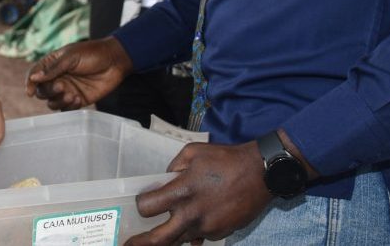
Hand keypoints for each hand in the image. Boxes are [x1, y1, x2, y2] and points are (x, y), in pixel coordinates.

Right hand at [25, 37, 133, 109]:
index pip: (34, 75)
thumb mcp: (71, 57)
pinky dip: (69, 107)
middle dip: (48, 91)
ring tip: (71, 95)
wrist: (115, 61)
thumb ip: (53, 69)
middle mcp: (57, 78)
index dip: (30, 83)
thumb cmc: (92, 53)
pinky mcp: (78, 99)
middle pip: (42, 91)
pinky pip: (67, 109)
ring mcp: (67, 89)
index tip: (30, 92)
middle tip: (61, 86)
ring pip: (53, 102)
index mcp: (52, 64)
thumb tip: (34, 78)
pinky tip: (78, 99)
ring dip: (58, 101)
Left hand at [126, 141, 271, 244]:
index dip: (141, 205)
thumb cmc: (225, 159)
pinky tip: (191, 227)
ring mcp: (207, 227)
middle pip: (160, 239)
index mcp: (182, 191)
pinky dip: (192, 233)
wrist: (261, 174)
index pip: (148, 207)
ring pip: (180, 241)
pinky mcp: (220, 233)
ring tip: (159, 238)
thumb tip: (165, 180)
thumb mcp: (193, 153)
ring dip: (168, 240)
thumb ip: (173, 167)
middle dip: (141, 244)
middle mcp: (192, 214)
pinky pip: (199, 237)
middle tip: (128, 245)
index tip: (141, 204)